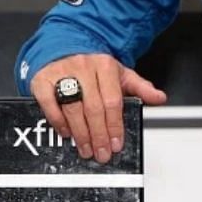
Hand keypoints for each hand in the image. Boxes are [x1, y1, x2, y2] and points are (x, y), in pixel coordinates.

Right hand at [28, 53, 166, 162]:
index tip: (116, 144)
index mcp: (105, 66)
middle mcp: (83, 68)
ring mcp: (61, 73)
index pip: (112, 101)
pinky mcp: (42, 80)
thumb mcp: (119, 73)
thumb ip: (140, 87)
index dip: (114, 126)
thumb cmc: (92, 66)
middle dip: (98, 135)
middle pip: (93, 108)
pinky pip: (49, 104)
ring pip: (72, 108)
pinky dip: (57, 121)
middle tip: (101, 153)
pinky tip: (66, 132)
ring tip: (86, 149)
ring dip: (80, 134)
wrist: (63, 48)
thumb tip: (159, 98)